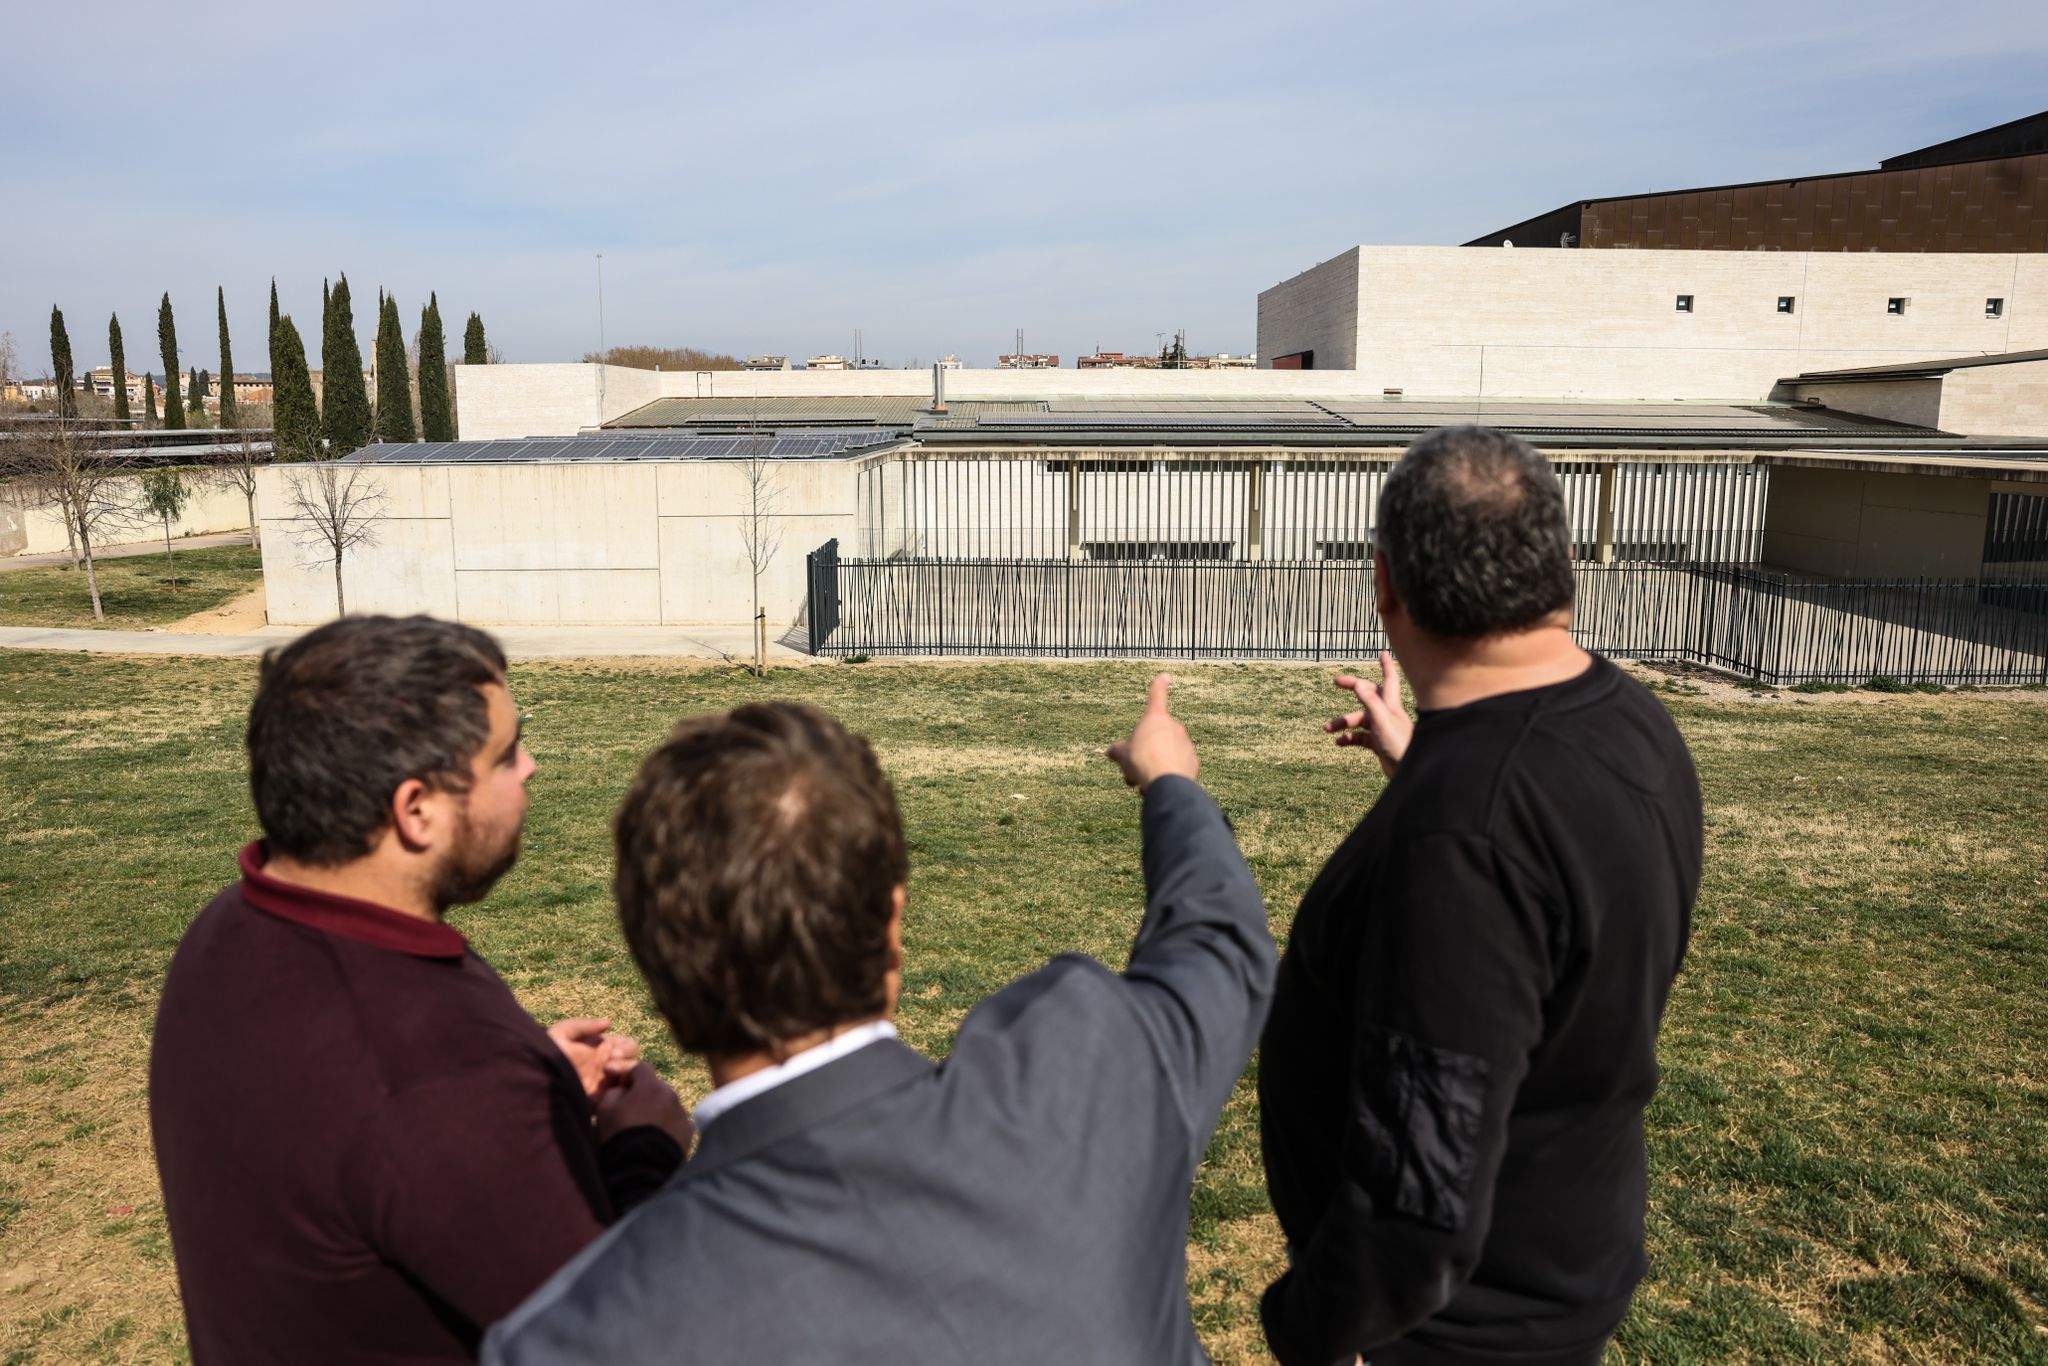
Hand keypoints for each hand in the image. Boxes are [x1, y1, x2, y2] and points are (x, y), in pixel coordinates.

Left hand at [548, 1017, 640, 1097]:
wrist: (535, 1083)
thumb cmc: (546, 1056)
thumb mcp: (561, 1034)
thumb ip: (584, 1025)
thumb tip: (609, 1023)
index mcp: (601, 1050)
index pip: (628, 1045)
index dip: (626, 1046)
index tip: (613, 1051)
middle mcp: (607, 1066)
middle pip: (634, 1061)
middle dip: (627, 1060)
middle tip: (610, 1065)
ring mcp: (605, 1085)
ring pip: (632, 1079)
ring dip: (626, 1074)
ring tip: (607, 1075)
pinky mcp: (601, 1102)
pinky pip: (622, 1099)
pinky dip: (623, 1093)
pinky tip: (608, 1090)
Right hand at [594, 1062, 694, 1152]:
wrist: (641, 1170)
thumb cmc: (619, 1136)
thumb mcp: (605, 1109)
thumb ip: (614, 1091)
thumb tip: (621, 1090)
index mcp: (651, 1086)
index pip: (640, 1068)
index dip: (627, 1074)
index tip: (617, 1086)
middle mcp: (672, 1095)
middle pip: (656, 1086)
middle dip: (642, 1093)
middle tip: (628, 1108)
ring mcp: (683, 1114)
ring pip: (667, 1104)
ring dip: (656, 1109)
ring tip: (642, 1126)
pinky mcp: (689, 1132)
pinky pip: (676, 1122)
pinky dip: (666, 1125)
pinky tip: (655, 1137)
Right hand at [1105, 673, 1197, 790]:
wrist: (1166, 782)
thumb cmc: (1142, 762)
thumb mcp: (1123, 755)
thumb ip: (1118, 751)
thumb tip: (1111, 751)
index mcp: (1155, 718)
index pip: (1157, 696)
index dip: (1159, 685)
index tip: (1165, 677)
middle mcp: (1173, 726)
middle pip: (1157, 735)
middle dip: (1146, 750)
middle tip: (1134, 768)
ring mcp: (1185, 743)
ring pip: (1167, 751)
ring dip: (1156, 763)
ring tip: (1144, 781)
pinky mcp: (1193, 760)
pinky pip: (1178, 764)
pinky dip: (1170, 771)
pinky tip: (1161, 783)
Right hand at [1326, 651, 1411, 778]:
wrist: (1409, 771)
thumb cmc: (1400, 745)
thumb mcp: (1382, 720)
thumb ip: (1370, 702)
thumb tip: (1357, 683)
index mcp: (1391, 705)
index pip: (1389, 679)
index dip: (1386, 665)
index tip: (1382, 653)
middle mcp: (1387, 714)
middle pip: (1368, 695)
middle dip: (1353, 687)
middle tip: (1336, 681)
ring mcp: (1382, 728)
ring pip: (1359, 719)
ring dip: (1343, 722)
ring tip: (1327, 729)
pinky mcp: (1378, 743)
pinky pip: (1359, 737)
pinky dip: (1348, 738)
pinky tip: (1339, 742)